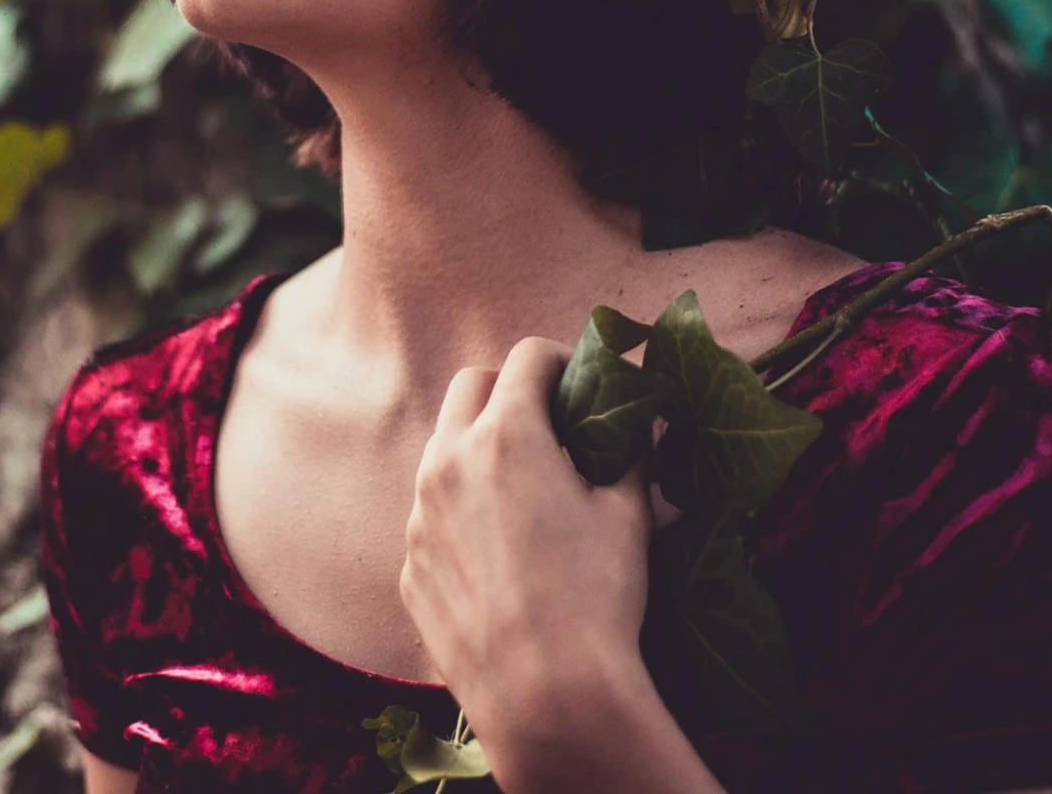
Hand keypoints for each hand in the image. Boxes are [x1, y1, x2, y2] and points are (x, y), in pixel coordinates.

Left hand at [398, 336, 655, 741]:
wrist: (545, 694)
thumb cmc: (596, 598)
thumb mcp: (630, 514)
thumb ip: (632, 454)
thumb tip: (641, 425)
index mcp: (506, 435)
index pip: (526, 357)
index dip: (560, 360)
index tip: (581, 382)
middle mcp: (449, 463)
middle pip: (470, 387)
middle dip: (508, 390)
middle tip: (548, 421)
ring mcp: (420, 516)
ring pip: (442, 452)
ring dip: (479, 450)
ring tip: (524, 489)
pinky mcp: (410, 566)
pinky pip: (432, 517)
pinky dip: (462, 513)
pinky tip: (500, 552)